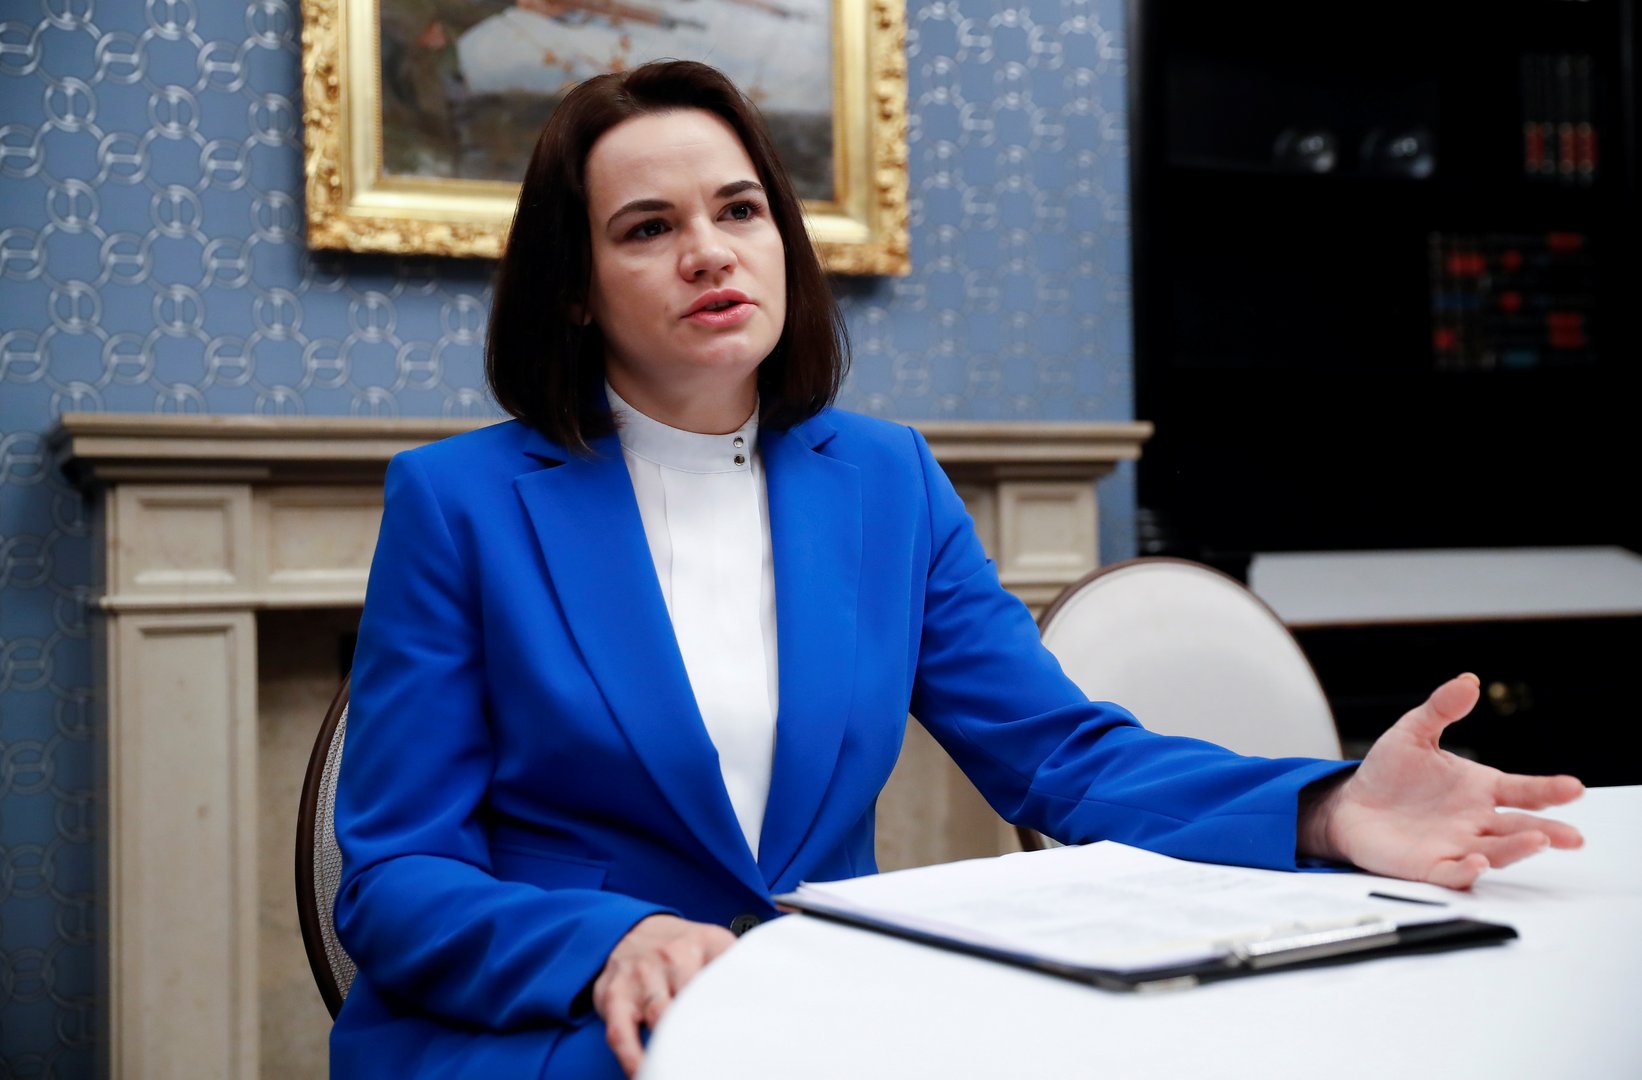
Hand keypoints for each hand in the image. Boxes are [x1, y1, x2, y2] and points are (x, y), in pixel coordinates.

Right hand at [592, 913, 736, 1076]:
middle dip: (709, 1031)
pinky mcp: (615, 996)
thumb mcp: (715, 944)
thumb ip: (739, 968)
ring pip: (662, 1018)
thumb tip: (776, 999)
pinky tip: (644, 1073)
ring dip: (675, 1047)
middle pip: (695, 1001)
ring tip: (688, 1068)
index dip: (740, 1009)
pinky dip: (633, 1057)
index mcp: (706, 944)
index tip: (752, 1036)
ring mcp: (642, 975)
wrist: (634, 930)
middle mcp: (672, 956)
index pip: (729, 977)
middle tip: (722, 1058)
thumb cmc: (681, 948)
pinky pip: (621, 1033)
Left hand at [1299, 672, 1584, 888]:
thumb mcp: (1413, 732)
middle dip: (1548, 831)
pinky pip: (1453, 872)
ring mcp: (1456, 844)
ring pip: (1495, 851)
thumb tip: (1468, 681)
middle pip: (1520, 828)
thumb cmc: (1389, 772)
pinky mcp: (1429, 865)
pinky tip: (1476, 863)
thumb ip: (1441, 708)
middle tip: (1573, 836)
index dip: (1549, 790)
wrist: (1351, 804)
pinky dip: (1466, 870)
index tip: (1573, 788)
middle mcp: (1475, 819)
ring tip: (1537, 840)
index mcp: (1480, 788)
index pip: (1523, 790)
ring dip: (1517, 848)